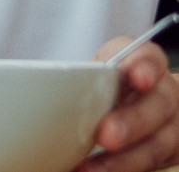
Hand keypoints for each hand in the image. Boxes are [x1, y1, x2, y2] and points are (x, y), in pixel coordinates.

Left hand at [74, 38, 178, 171]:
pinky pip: (150, 166)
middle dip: (131, 122)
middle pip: (157, 105)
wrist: (139, 99)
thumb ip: (89, 71)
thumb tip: (53, 84)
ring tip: (90, 168)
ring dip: (123, 160)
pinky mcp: (170, 153)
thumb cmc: (111, 80)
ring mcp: (172, 126)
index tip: (138, 77)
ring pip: (157, 145)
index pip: (150, 59)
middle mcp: (165, 93)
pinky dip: (121, 171)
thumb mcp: (101, 67)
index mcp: (145, 63)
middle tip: (105, 135)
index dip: (146, 67)